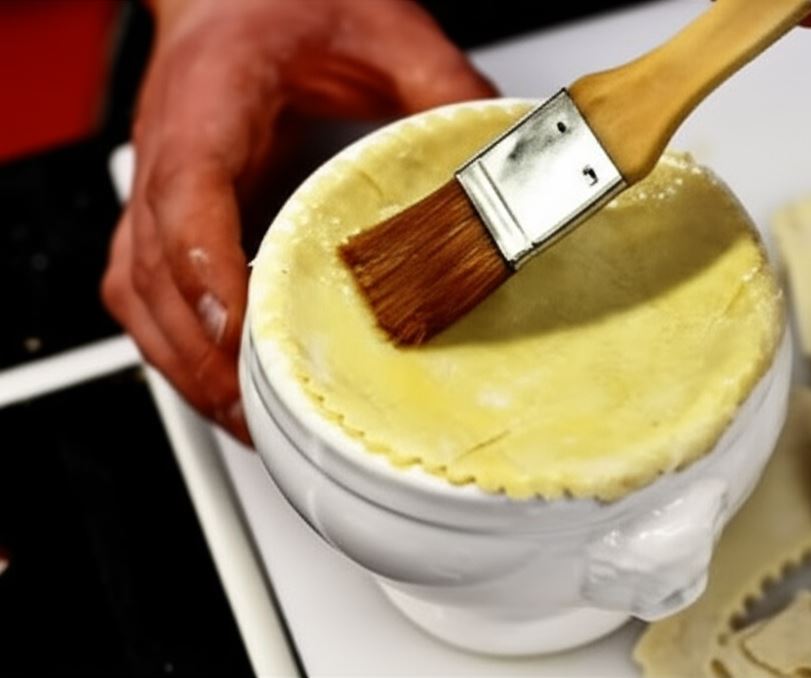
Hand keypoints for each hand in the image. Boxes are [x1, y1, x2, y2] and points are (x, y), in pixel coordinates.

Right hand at [102, 0, 496, 441]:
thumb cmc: (283, 2)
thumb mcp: (382, 28)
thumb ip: (444, 88)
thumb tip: (503, 161)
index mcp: (210, 100)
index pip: (190, 199)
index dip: (211, 277)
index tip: (246, 338)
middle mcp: (167, 152)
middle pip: (154, 275)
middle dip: (207, 358)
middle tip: (270, 417)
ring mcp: (155, 190)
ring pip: (138, 299)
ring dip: (187, 369)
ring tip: (250, 422)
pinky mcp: (162, 215)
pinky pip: (143, 296)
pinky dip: (178, 350)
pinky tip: (222, 382)